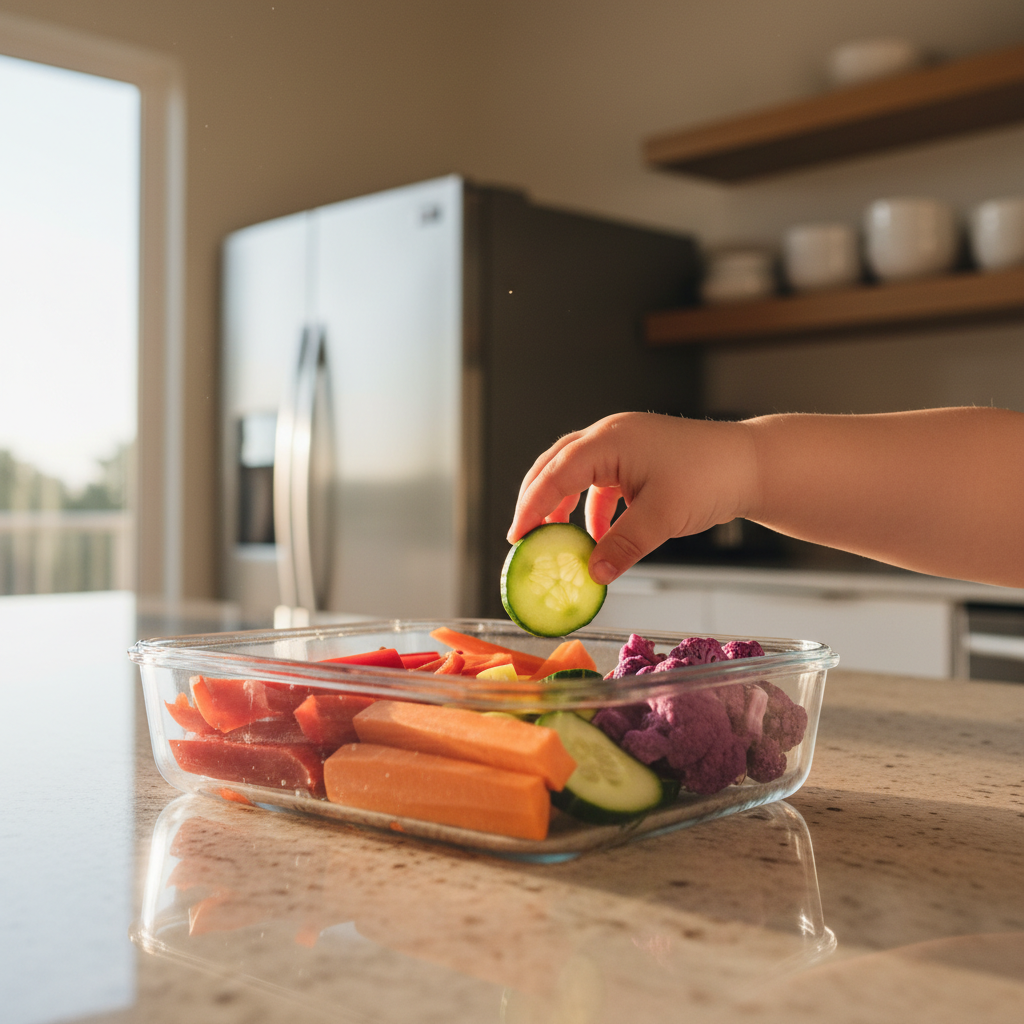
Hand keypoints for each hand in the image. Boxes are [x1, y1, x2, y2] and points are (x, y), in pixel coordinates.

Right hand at [507, 412, 756, 583]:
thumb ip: (622, 546)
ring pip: (576, 472)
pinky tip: (599, 536)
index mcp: (611, 440)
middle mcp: (611, 435)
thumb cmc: (712, 477)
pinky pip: (600, 481)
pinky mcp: (637, 457)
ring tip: (557, 540)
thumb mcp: (662, 518)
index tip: (517, 536)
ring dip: (563, 505)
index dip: (532, 506)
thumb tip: (592, 574)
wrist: (752, 463)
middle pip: (556, 465)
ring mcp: (624, 444)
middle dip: (537, 501)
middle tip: (523, 536)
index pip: (555, 473)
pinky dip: (592, 508)